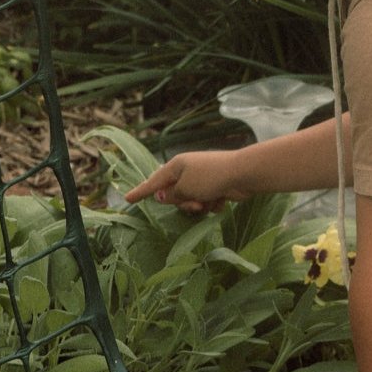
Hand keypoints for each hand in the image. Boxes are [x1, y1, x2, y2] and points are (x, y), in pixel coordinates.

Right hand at [123, 151, 250, 213]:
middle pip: (175, 195)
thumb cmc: (211, 178)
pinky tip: (223, 200)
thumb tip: (161, 196)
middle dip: (184, 203)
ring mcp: (203, 179)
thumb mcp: (185, 188)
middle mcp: (188, 171)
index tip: (127, 199)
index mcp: (177, 166)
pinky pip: (207, 202)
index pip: (153, 181)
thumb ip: (171, 195)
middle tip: (195, 203)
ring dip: (200, 205)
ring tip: (210, 201)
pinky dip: (213, 204)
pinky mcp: (216, 188)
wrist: (243, 175)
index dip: (141, 191)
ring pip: (192, 201)